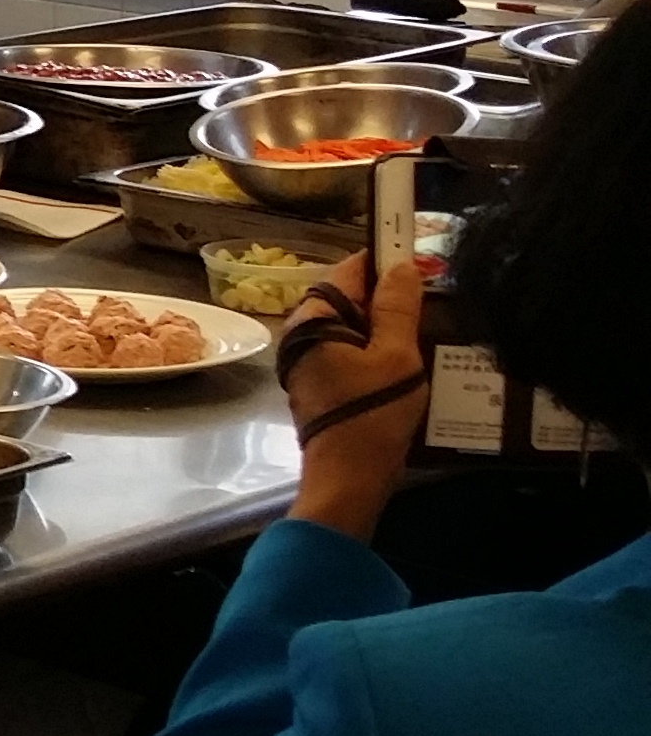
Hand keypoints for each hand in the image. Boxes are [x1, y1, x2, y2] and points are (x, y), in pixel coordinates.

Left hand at [283, 251, 430, 539]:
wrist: (349, 476)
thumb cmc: (372, 414)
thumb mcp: (396, 356)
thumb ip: (397, 308)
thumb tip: (400, 266)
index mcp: (313, 319)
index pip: (348, 270)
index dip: (383, 260)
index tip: (419, 258)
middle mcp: (302, 333)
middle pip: (350, 296)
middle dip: (389, 294)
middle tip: (433, 296)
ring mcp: (309, 358)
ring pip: (354, 325)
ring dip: (387, 323)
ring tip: (429, 324)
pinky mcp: (322, 380)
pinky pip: (352, 349)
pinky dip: (378, 348)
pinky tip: (410, 357)